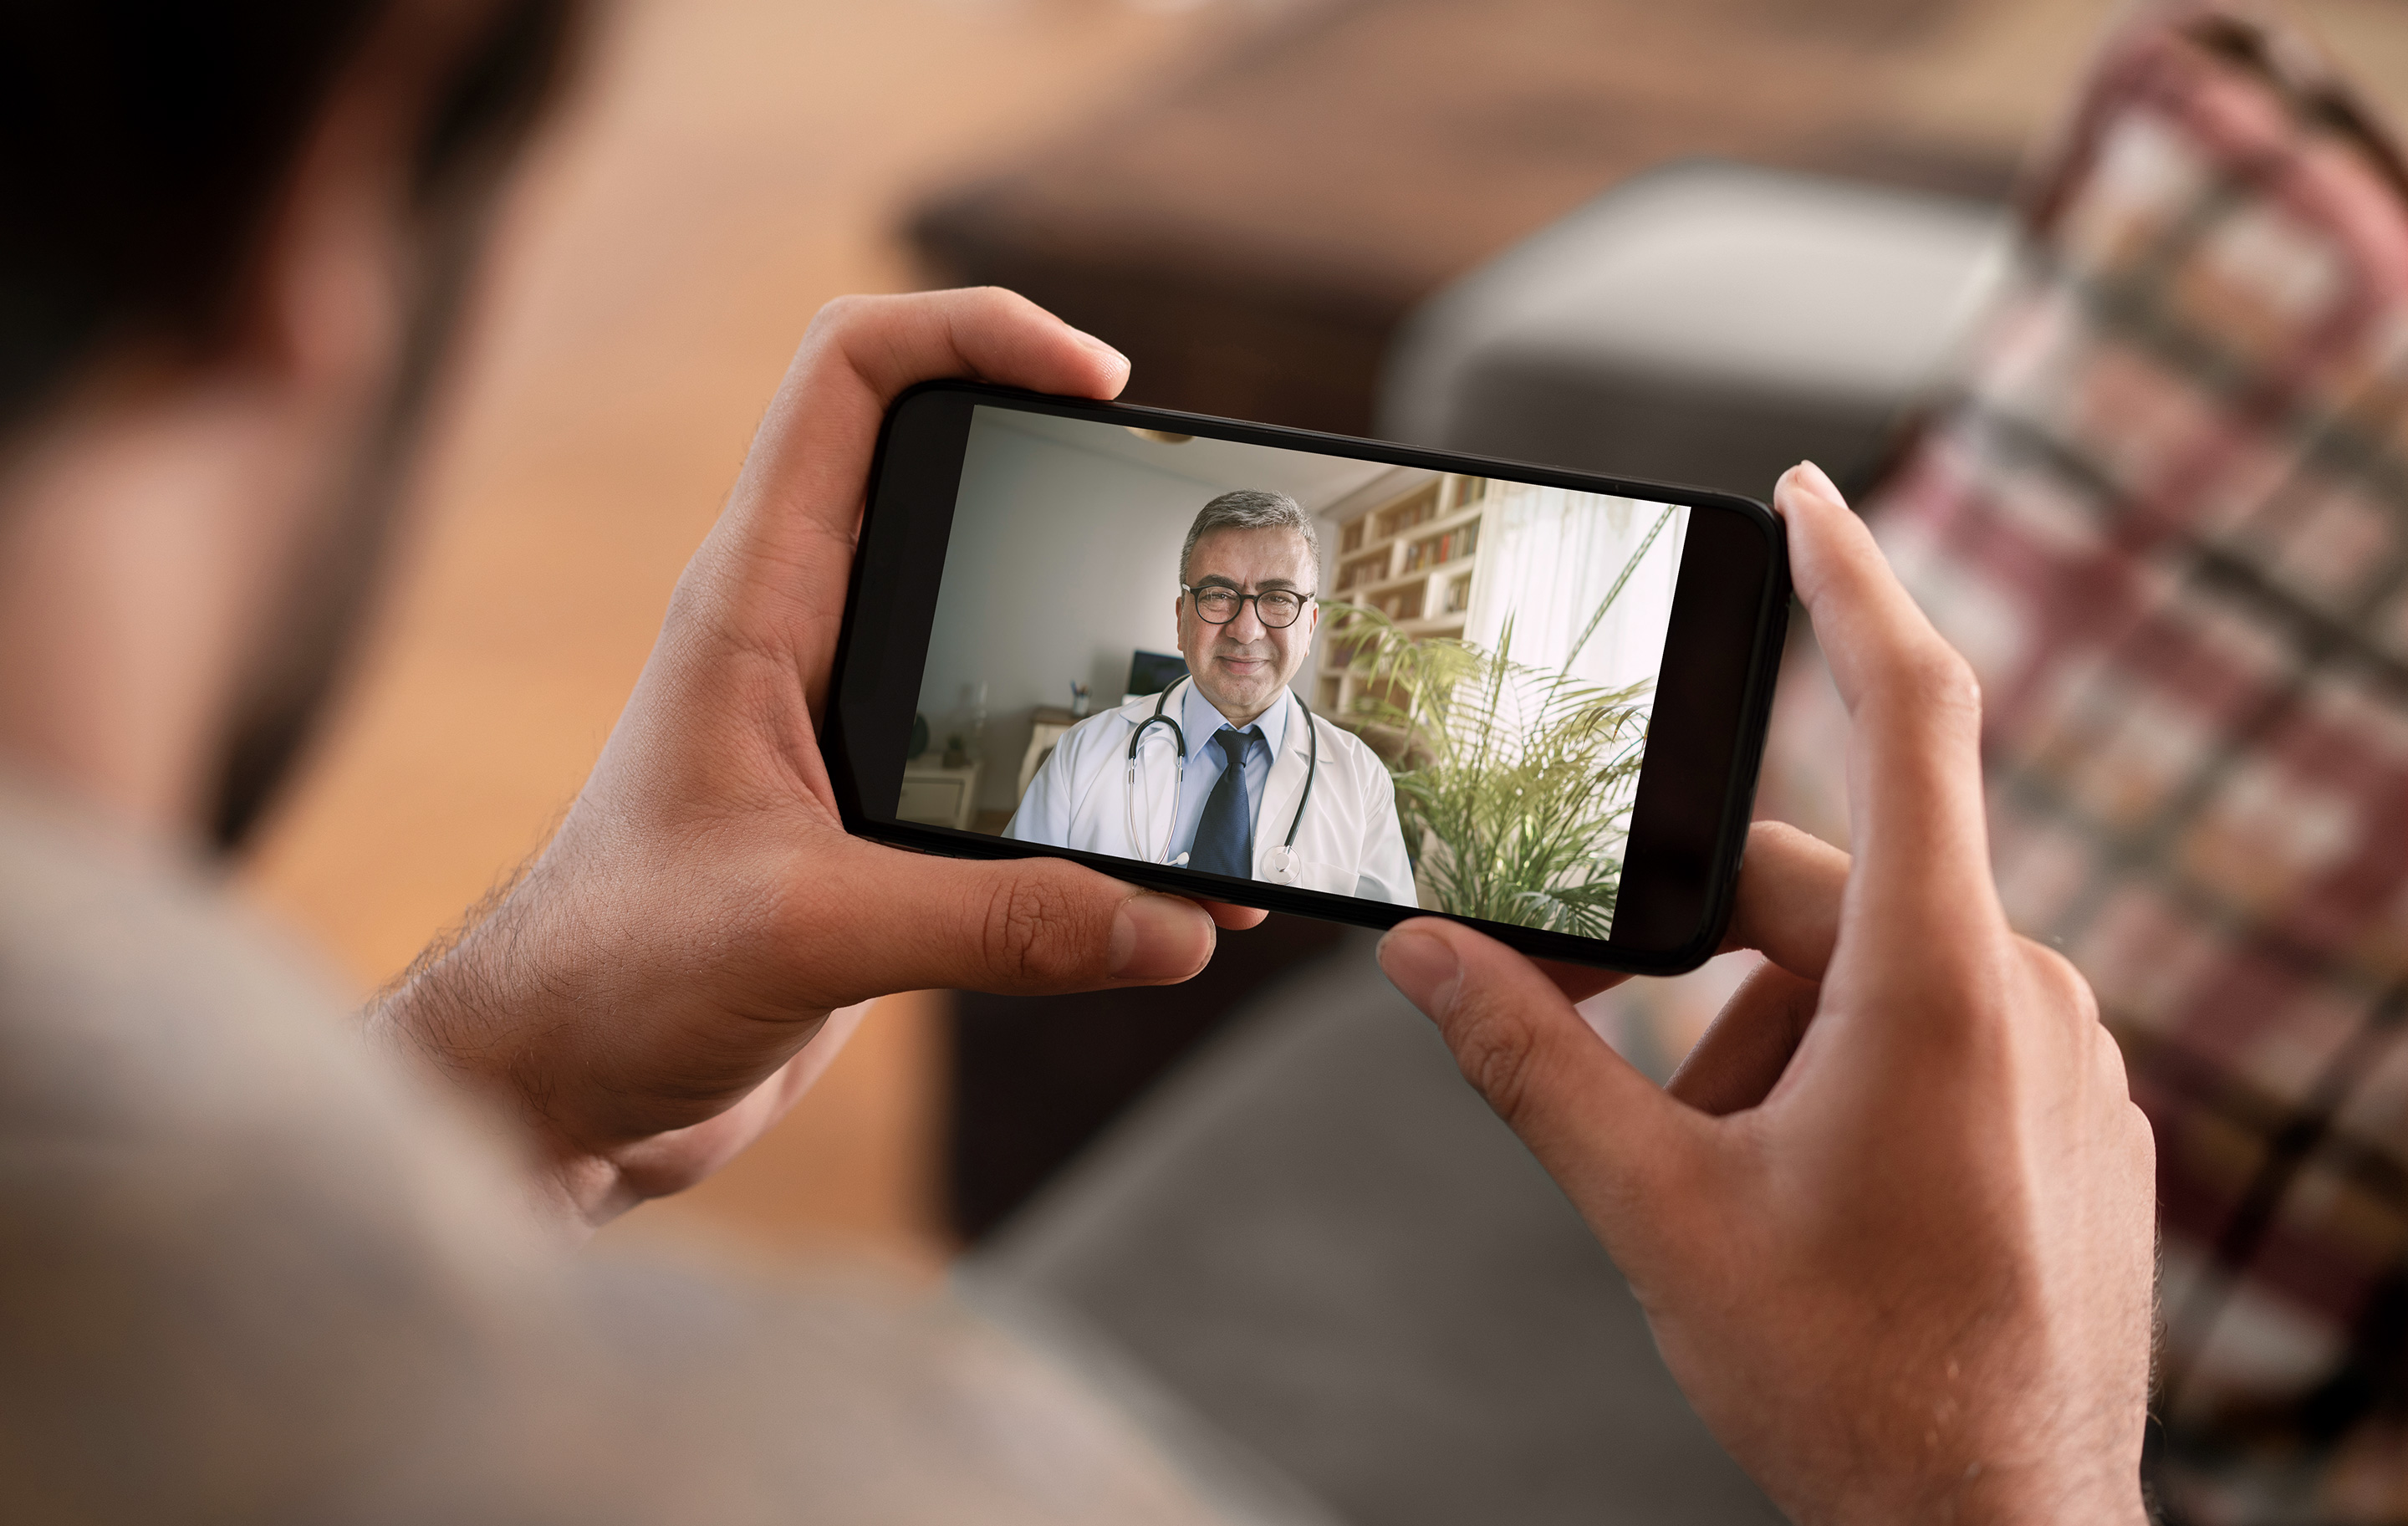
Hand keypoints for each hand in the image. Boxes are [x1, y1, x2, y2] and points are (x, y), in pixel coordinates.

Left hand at [369, 289, 1264, 1233]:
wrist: (555, 1091)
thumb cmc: (610, 976)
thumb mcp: (809, 933)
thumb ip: (998, 926)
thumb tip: (1172, 923)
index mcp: (756, 603)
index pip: (855, 376)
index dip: (977, 330)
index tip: (1100, 379)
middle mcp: (803, 638)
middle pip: (946, 474)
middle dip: (1068, 473)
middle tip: (1178, 517)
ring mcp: (844, 727)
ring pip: (991, 626)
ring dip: (1095, 650)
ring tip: (1212, 696)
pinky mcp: (878, 826)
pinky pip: (1009, 769)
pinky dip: (1093, 798)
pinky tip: (1167, 870)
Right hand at [1376, 464, 2155, 1524]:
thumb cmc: (1845, 1381)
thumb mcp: (1653, 1208)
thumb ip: (1527, 1060)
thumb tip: (1417, 954)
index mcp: (1937, 988)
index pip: (1911, 714)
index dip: (1853, 580)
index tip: (1801, 488)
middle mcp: (2028, 996)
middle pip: (1820, 886)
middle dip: (1693, 951)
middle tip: (1582, 1032)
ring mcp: (2065, 1061)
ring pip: (1869, 970)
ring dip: (1757, 1032)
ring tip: (1707, 1173)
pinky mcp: (2072, 1117)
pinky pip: (1933, 1029)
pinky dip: (1834, 1066)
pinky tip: (1790, 1190)